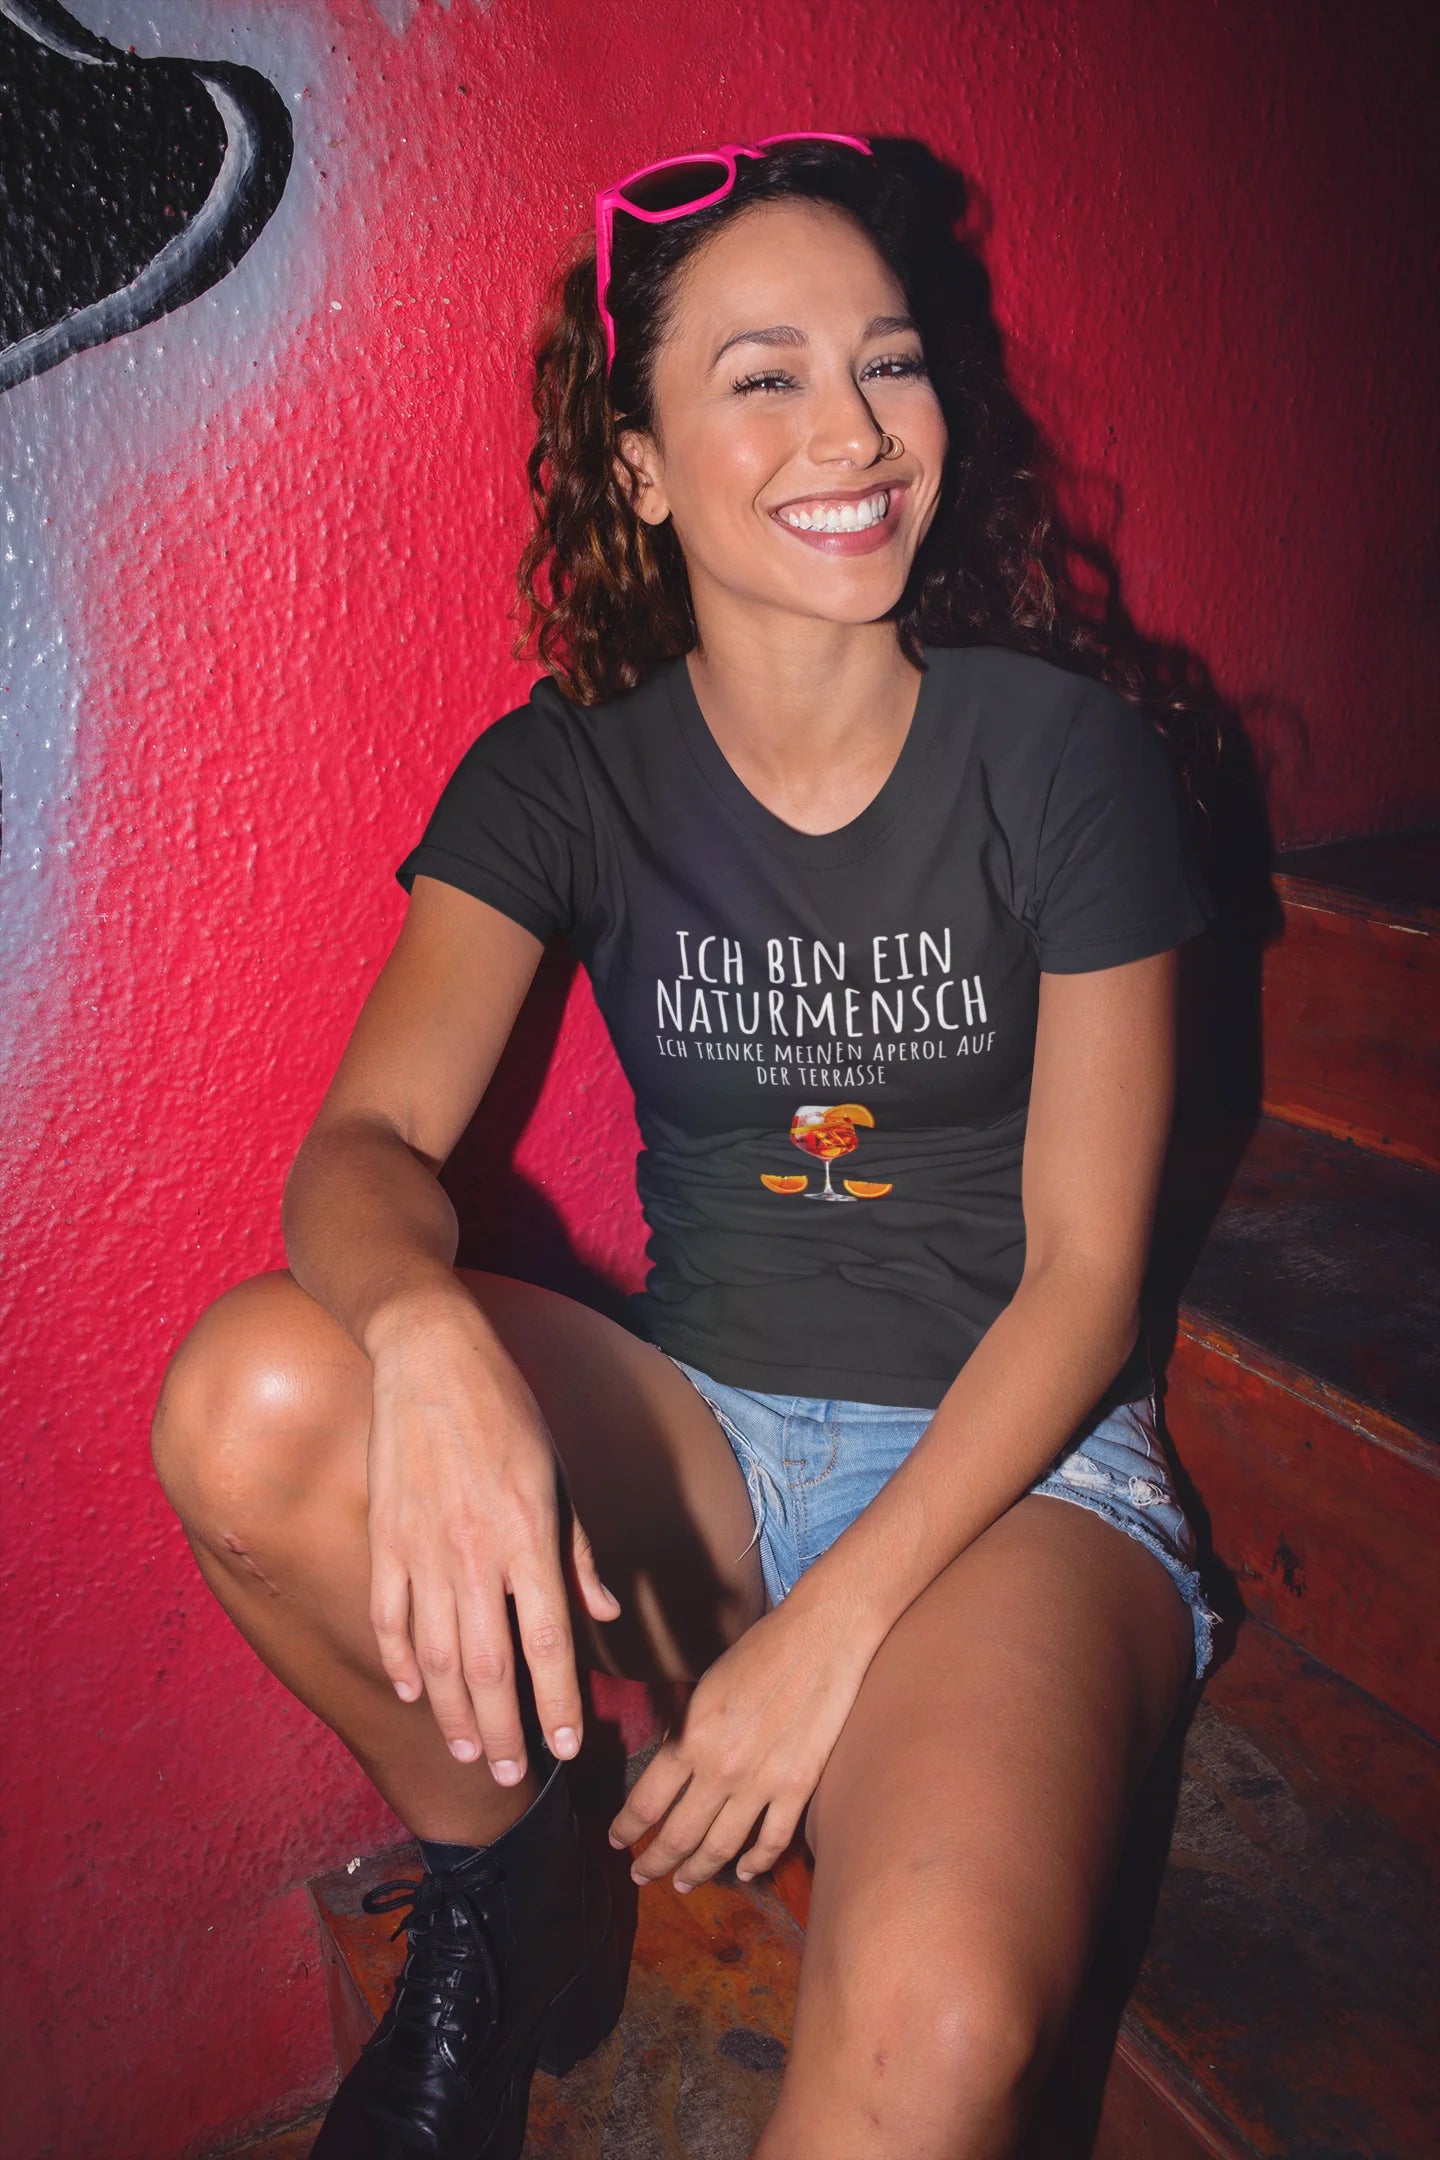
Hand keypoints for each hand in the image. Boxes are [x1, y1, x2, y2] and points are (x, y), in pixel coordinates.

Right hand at [364, 1293, 620, 1782]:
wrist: (430, 1358)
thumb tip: (602, 1613)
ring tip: (471, 1751)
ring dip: (452, 1712)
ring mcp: (420, 1548)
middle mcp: (474, 1552)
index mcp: (527, 1535)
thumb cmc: (507, 1410)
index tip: (566, 1746)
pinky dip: (400, 1661)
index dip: (556, 1701)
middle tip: (515, 1775)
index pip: (547, 1641)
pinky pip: (388, 1616)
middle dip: (503, 1729)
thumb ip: (578, 1550)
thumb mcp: (558, 1473)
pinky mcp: (383, 1537)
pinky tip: (414, 1693)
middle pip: (487, 1665)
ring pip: (434, 1655)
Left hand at [607, 1594, 873, 1890]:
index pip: (646, 1802)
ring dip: (698, 1871)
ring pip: (721, 1848)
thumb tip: (669, 1762)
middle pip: (678, 1836)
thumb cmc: (760, 1650)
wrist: (821, 1637)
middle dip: (653, 1862)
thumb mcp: (704, 1686)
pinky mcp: (799, 1787)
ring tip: (683, 1882)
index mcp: (691, 1738)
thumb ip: (684, 1730)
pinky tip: (745, 1871)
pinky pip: (772, 1841)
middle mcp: (721, 1769)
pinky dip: (756, 1863)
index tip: (616, 1839)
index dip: (626, 1827)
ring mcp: (762, 1783)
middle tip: (641, 1875)